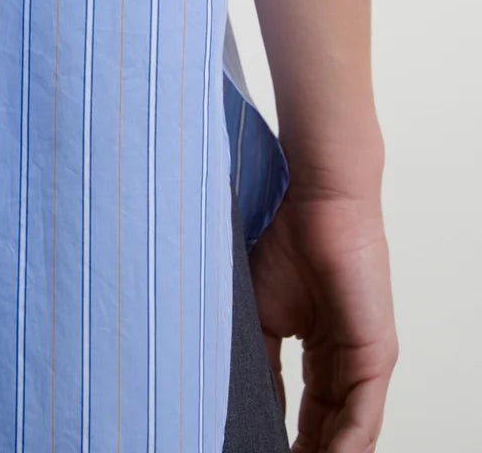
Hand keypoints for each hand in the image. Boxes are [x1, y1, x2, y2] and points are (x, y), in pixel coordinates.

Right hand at [248, 178, 397, 451]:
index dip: (284, 441)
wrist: (309, 197)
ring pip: (348, 432)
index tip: (257, 450)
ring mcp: (364, 360)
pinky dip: (345, 447)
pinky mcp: (377, 354)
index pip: (305, 415)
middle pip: (328, 431)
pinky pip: (362, 416)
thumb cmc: (282, 238)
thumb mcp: (259, 313)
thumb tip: (248, 407)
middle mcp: (346, 361)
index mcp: (319, 351)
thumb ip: (261, 362)